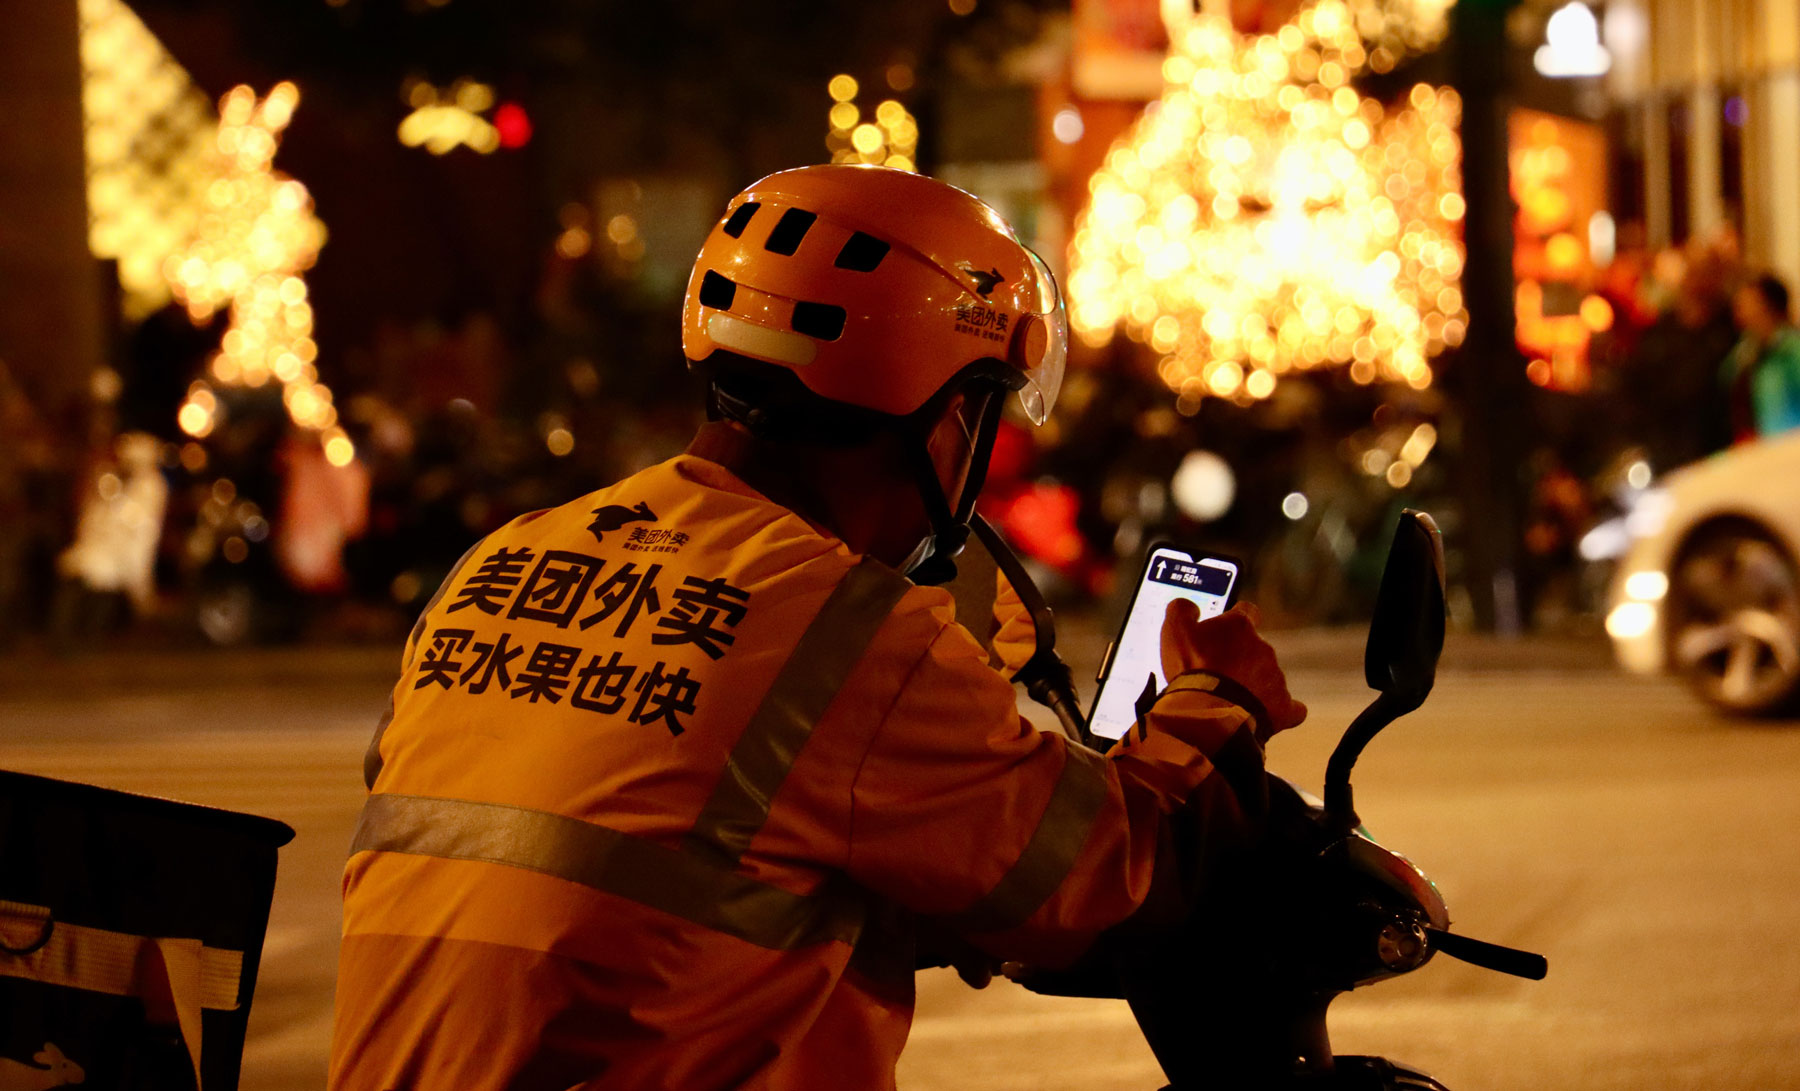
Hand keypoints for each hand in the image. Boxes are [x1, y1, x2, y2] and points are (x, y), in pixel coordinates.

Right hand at [1159, 600, 1306, 740]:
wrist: (1209, 712)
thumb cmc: (1192, 669)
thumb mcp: (1175, 630)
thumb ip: (1181, 610)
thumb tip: (1187, 605)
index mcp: (1240, 626)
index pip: (1247, 612)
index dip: (1236, 619)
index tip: (1226, 629)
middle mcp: (1263, 648)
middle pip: (1255, 649)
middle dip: (1239, 659)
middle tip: (1215, 674)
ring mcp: (1275, 677)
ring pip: (1267, 677)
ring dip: (1251, 685)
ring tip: (1227, 700)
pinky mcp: (1283, 706)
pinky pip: (1290, 707)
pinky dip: (1277, 709)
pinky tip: (1264, 714)